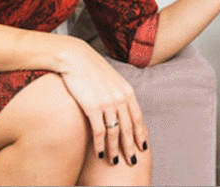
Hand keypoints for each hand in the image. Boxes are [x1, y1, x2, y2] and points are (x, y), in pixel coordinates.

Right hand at [55, 37, 147, 166]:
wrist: (75, 58)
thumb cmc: (91, 69)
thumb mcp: (111, 80)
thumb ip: (118, 93)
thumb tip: (120, 107)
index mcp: (127, 91)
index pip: (138, 117)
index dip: (141, 133)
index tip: (143, 146)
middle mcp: (120, 98)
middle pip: (129, 128)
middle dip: (131, 146)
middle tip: (132, 161)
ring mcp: (107, 103)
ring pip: (115, 133)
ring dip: (115, 149)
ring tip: (114, 161)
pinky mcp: (92, 107)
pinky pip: (99, 131)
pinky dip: (101, 145)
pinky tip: (100, 154)